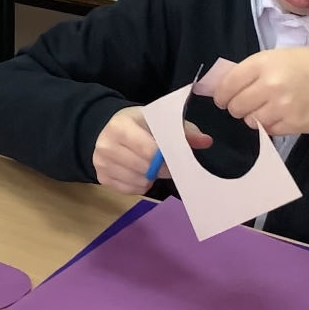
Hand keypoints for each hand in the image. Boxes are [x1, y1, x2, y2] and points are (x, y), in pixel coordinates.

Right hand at [93, 106, 211, 195]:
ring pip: (140, 182)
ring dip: (151, 178)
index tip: (176, 157)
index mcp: (120, 127)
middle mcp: (106, 146)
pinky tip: (138, 171)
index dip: (167, 158)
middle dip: (161, 169)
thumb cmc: (136, 123)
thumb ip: (182, 129)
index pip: (150, 152)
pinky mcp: (102, 178)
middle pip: (146, 169)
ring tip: (149, 165)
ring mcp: (102, 164)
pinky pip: (131, 190)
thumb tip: (206, 141)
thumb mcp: (156, 119)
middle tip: (165, 163)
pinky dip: (140, 185)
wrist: (105, 128)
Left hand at [211, 47, 308, 135]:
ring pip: (251, 121)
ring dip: (252, 118)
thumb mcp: (275, 57)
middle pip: (236, 106)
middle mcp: (269, 85)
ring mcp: (282, 107)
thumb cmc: (306, 64)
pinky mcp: (294, 124)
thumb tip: (226, 87)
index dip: (221, 94)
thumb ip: (252, 71)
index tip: (222, 99)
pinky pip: (269, 131)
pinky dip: (270, 126)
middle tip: (242, 106)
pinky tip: (278, 116)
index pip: (228, 84)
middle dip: (236, 108)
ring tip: (262, 110)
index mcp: (262, 63)